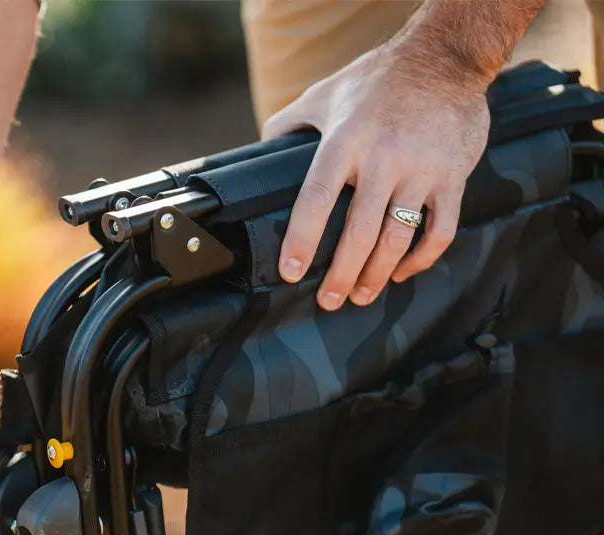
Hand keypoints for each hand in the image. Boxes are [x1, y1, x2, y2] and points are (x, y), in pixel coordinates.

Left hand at [263, 42, 489, 309]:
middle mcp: (383, 158)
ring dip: (376, 276)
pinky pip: (439, 231)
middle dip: (340, 275)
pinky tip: (402, 272)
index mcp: (345, 141)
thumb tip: (257, 156)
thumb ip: (288, 124)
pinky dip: (421, 260)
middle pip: (358, 234)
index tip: (291, 273)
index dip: (301, 240)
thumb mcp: (324, 94)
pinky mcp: (451, 178)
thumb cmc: (376, 80)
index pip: (317, 199)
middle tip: (328, 301)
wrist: (444, 58)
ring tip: (360, 296)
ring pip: (396, 240)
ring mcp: (420, 170)